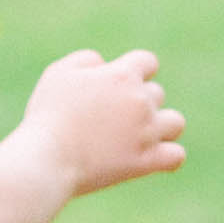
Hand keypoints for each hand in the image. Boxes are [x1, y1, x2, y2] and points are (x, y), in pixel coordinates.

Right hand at [19, 46, 183, 197]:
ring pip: (176, 122)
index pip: (148, 62)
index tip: (118, 87)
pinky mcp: (146, 162)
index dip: (134, 72)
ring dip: (161, 126)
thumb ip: (86, 60)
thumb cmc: (48, 115)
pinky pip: (176, 156)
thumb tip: (104, 64)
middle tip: (111, 120)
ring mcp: (147, 132)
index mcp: (122, 75)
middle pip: (157, 93)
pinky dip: (168, 156)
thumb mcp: (59, 73)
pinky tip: (152, 158)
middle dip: (138, 102)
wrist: (47, 158)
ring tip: (139, 137)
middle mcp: (140, 101)